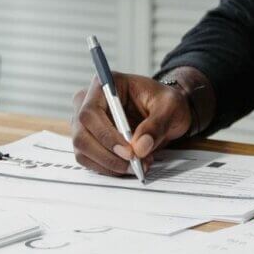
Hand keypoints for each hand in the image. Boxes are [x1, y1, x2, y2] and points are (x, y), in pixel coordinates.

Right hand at [70, 72, 191, 176]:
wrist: (165, 112)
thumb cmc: (164, 102)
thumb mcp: (171, 107)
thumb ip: (157, 125)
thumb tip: (140, 146)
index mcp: (105, 84)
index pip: (90, 112)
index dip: (106, 135)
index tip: (129, 152)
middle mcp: (87, 102)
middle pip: (82, 135)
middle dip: (108, 155)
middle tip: (135, 164)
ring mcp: (84, 123)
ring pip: (83, 151)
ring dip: (110, 164)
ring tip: (138, 164)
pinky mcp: (87, 141)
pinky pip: (89, 161)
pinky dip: (109, 168)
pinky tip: (129, 165)